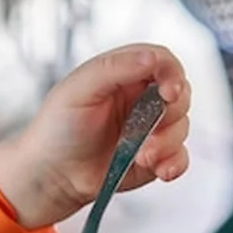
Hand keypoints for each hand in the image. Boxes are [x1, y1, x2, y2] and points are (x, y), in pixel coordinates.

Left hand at [0, 43, 191, 228]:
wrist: (51, 174)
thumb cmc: (57, 128)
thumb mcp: (78, 90)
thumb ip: (113, 68)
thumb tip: (152, 58)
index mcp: (121, 74)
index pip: (162, 61)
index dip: (172, 73)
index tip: (169, 92)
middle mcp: (139, 98)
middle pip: (180, 94)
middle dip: (170, 113)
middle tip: (150, 129)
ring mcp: (149, 128)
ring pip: (182, 126)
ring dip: (166, 142)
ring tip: (141, 155)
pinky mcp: (155, 156)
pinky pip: (181, 156)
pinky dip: (174, 163)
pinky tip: (158, 169)